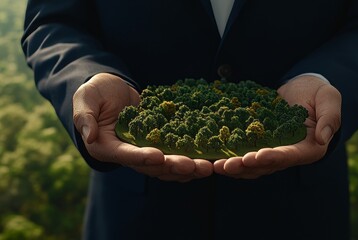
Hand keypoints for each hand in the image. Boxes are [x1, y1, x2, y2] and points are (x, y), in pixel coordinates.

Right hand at [73, 73, 212, 181]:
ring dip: (187, 168)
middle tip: (195, 166)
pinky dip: (189, 160)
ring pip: (166, 166)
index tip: (159, 156)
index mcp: (107, 146)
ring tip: (207, 167)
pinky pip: (173, 156)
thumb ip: (85, 116)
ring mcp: (143, 150)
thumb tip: (89, 135)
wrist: (111, 89)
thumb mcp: (85, 98)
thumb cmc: (95, 92)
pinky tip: (207, 160)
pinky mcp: (157, 144)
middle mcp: (127, 154)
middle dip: (174, 166)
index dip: (141, 157)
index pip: (125, 155)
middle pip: (151, 166)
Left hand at [213, 75, 340, 178]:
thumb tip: (323, 138)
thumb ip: (330, 117)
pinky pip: (245, 153)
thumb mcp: (329, 98)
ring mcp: (273, 150)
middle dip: (245, 166)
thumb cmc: (318, 92)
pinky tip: (215, 156)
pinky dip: (232, 156)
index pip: (289, 155)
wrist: (303, 88)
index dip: (272, 157)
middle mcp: (289, 154)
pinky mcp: (261, 143)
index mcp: (308, 147)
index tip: (254, 156)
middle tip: (226, 166)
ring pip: (253, 164)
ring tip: (216, 165)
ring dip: (235, 167)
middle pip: (267, 165)